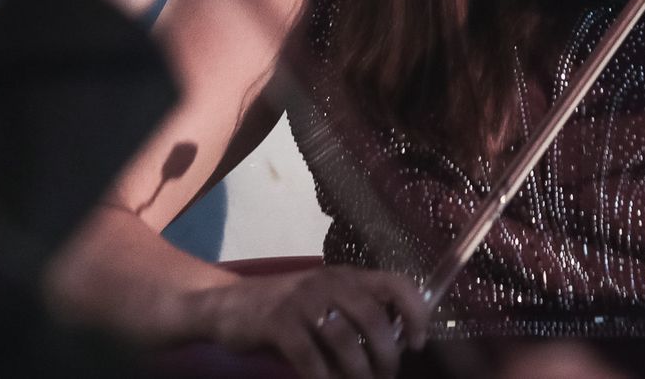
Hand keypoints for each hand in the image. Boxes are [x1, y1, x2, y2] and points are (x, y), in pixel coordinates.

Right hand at [180, 267, 430, 378]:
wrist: (227, 305)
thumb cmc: (285, 309)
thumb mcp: (325, 301)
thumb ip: (355, 314)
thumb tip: (394, 344)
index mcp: (348, 276)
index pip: (396, 283)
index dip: (415, 312)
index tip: (416, 343)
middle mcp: (330, 282)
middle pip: (374, 319)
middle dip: (386, 358)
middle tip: (384, 378)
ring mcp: (303, 300)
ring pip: (346, 342)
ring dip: (357, 374)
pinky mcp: (278, 322)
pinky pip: (310, 357)